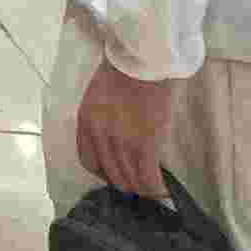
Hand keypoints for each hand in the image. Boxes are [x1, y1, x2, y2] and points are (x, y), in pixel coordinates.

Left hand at [70, 58, 179, 196]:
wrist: (143, 57)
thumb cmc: (125, 69)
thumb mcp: (99, 94)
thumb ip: (101, 119)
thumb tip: (114, 142)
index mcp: (86, 121)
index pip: (88, 160)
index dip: (103, 173)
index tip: (116, 176)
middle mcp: (99, 135)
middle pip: (110, 173)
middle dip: (125, 185)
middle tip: (139, 188)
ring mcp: (120, 140)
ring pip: (129, 179)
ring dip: (142, 190)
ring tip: (153, 193)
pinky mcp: (144, 143)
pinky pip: (148, 176)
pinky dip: (156, 188)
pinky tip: (164, 191)